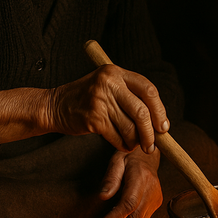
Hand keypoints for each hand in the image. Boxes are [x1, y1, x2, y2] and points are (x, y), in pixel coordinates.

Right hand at [49, 64, 168, 154]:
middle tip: (152, 144)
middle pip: (142, 112)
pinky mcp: (93, 119)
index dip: (160, 110)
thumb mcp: (107, 85)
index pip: (148, 90)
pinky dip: (123, 145)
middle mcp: (109, 83)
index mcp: (116, 72)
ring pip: (130, 128)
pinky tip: (122, 145)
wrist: (54, 106)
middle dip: (150, 132)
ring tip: (134, 144)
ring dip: (136, 141)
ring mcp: (100, 101)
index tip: (163, 126)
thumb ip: (130, 95)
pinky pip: (117, 137)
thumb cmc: (86, 99)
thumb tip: (158, 121)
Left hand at [97, 147, 162, 217]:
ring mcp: (156, 197)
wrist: (147, 156)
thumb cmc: (129, 157)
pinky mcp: (157, 203)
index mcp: (141, 177)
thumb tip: (103, 197)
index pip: (129, 203)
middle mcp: (152, 189)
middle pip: (135, 216)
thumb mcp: (116, 162)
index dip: (115, 217)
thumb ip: (110, 179)